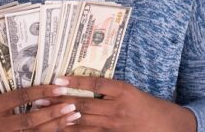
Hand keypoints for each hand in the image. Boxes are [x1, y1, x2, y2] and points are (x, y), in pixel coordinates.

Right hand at [0, 85, 81, 131]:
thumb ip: (14, 94)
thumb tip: (44, 87)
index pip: (20, 98)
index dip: (41, 92)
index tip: (60, 86)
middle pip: (29, 121)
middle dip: (53, 114)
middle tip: (72, 105)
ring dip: (55, 126)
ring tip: (74, 117)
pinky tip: (63, 128)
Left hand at [41, 76, 195, 131]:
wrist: (164, 125)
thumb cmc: (146, 105)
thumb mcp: (130, 90)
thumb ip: (109, 88)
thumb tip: (82, 82)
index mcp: (123, 90)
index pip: (96, 84)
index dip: (76, 82)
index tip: (58, 78)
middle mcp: (117, 107)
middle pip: (84, 103)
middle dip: (60, 100)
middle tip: (40, 96)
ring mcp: (113, 124)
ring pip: (82, 120)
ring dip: (61, 116)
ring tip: (43, 112)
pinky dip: (73, 130)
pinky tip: (59, 127)